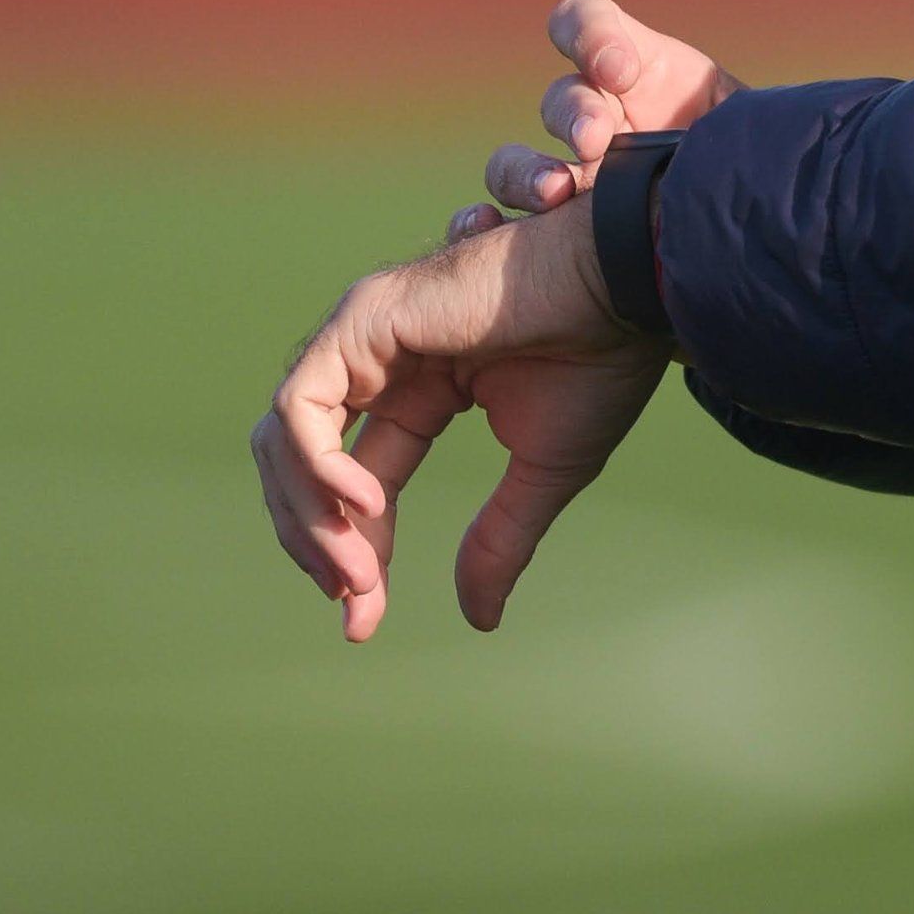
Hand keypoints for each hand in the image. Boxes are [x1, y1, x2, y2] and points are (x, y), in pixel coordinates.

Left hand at [249, 202, 668, 641]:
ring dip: (311, 515)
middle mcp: (381, 360)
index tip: (363, 625)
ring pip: (287, 438)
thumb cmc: (599, 361)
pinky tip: (365, 505)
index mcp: (421, 390)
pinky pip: (302, 404)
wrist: (627, 288)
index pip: (357, 482)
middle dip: (316, 540)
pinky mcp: (365, 319)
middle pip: (301, 463)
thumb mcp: (543, 473)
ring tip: (359, 569)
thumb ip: (498, 539)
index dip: (355, 554)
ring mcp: (366, 334)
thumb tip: (478, 618)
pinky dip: (317, 463)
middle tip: (355, 600)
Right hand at [444, 0, 741, 243]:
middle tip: (596, 138)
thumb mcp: (753, 134)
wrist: (753, 248)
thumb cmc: (754, 175)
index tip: (621, 69)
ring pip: (515, 164)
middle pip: (562, 100)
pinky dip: (476, 225)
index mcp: (638, 77)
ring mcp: (566, 182)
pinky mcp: (547, 239)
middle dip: (575, 113)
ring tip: (555, 193)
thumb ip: (737, 117)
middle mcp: (595, 120)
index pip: (587, 25)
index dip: (591, 36)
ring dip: (526, 174)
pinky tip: (484, 231)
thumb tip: (732, 120)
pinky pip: (490, 227)